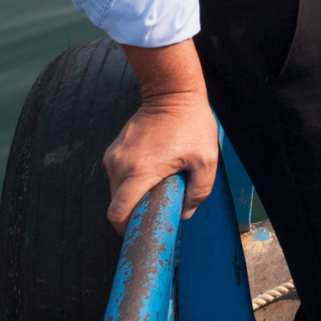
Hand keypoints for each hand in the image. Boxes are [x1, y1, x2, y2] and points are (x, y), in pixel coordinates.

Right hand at [105, 41, 218, 232]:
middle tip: (155, 209)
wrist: (172, 92)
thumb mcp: (206, 159)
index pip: (117, 213)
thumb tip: (184, 214)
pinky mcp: (114, 148)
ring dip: (132, 195)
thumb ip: (199, 191)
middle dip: (132, 212)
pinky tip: (151, 172)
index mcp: (140, 171)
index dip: (125, 228)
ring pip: (116, 190)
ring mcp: (114, 155)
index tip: (141, 229)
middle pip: (116, 204)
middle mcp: (120, 165)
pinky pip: (118, 174)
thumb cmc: (191, 124)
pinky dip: (130, 180)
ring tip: (156, 187)